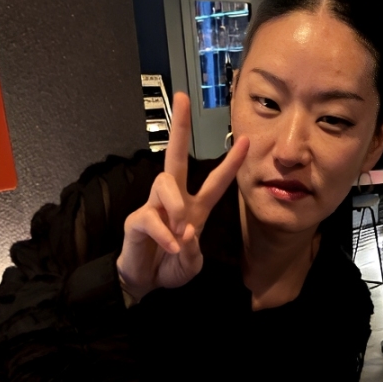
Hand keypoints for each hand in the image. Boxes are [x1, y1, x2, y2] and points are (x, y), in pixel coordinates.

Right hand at [117, 93, 248, 302]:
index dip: (230, 163)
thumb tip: (186, 232)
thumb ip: (193, 251)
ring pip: (164, 182)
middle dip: (181, 128)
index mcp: (194, 208)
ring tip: (180, 227)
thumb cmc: (169, 267)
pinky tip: (170, 246)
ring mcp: (154, 207)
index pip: (215, 182)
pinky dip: (164, 234)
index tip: (245, 140)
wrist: (144, 282)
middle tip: (183, 98)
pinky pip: (152, 218)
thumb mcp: (191, 265)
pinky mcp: (137, 220)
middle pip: (177, 156)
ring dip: (176, 204)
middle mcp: (174, 200)